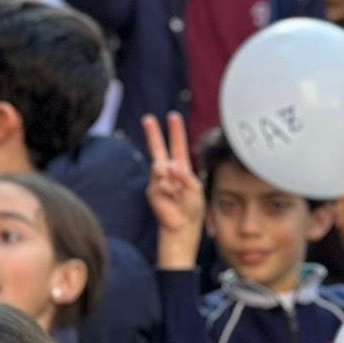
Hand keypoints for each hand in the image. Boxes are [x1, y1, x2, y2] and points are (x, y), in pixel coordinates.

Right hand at [143, 112, 205, 268]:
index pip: (177, 146)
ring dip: (171, 178)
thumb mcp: (195, 189)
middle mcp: (167, 172)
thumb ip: (185, 175)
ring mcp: (158, 180)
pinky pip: (159, 183)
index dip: (175, 131)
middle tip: (147, 118)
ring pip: (160, 168)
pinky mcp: (152, 190)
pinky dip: (167, 189)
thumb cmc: (191, 208)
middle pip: (158, 148)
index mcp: (181, 168)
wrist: (181, 226)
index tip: (172, 116)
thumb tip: (170, 165)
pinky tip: (171, 198)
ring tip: (176, 192)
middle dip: (153, 134)